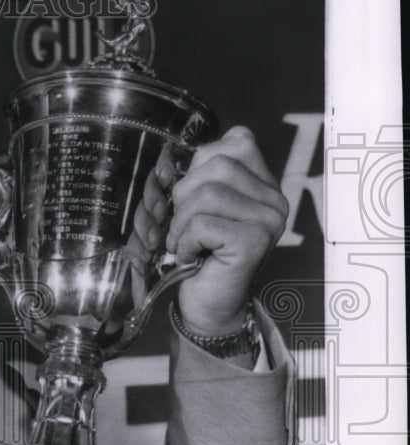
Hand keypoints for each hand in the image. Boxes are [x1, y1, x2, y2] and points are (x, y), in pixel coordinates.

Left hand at [167, 126, 287, 334]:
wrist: (209, 304)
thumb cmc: (199, 252)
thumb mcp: (198, 205)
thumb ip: (198, 176)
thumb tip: (171, 160)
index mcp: (263, 183)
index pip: (238, 140)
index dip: (201, 162)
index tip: (193, 195)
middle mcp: (275, 198)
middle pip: (218, 164)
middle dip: (185, 194)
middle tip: (183, 224)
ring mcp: (269, 220)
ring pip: (208, 193)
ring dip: (181, 221)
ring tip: (184, 241)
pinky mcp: (255, 242)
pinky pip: (203, 224)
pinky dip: (184, 241)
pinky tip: (190, 256)